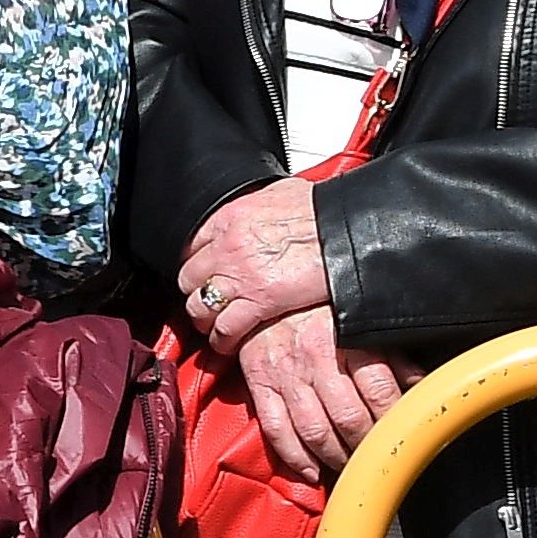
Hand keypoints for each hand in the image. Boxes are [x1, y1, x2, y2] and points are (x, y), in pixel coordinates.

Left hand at [176, 180, 332, 350]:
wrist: (348, 232)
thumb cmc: (323, 212)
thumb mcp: (280, 194)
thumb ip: (257, 204)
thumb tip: (258, 207)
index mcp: (228, 218)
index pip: (190, 246)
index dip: (195, 263)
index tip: (201, 272)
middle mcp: (226, 247)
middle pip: (189, 279)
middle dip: (195, 292)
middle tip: (206, 300)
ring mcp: (240, 276)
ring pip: (200, 306)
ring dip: (204, 319)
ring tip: (212, 325)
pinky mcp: (260, 302)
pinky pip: (226, 328)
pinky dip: (223, 340)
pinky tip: (227, 343)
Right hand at [234, 305, 408, 484]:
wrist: (263, 291)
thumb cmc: (320, 309)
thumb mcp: (363, 323)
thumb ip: (394, 355)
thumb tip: (421, 387)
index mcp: (349, 341)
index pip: (380, 393)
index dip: (394, 422)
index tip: (402, 436)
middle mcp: (317, 359)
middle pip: (348, 418)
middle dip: (366, 446)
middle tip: (377, 458)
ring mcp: (286, 375)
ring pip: (314, 430)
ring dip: (335, 457)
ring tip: (349, 467)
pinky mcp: (260, 385)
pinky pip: (276, 428)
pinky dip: (294, 456)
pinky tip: (311, 471)